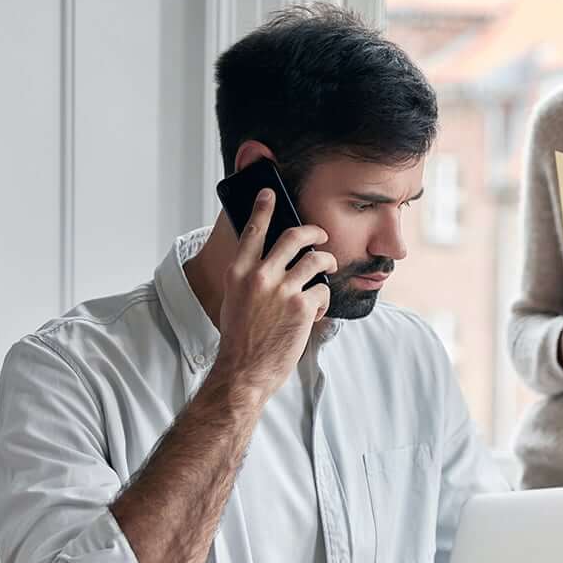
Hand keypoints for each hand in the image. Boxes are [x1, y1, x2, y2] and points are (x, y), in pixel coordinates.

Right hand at [213, 189, 336, 402]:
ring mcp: (282, 290)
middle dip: (314, 231)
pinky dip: (323, 300)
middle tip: (321, 235)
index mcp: (239, 272)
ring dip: (328, 262)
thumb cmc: (241, 337)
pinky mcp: (303, 306)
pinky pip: (324, 289)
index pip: (254, 229)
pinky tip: (315, 311)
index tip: (270, 192)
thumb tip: (268, 259)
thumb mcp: (235, 298)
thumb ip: (250, 276)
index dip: (264, 207)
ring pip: (317, 260)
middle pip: (294, 236)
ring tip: (327, 269)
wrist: (244, 369)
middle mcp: (260, 275)